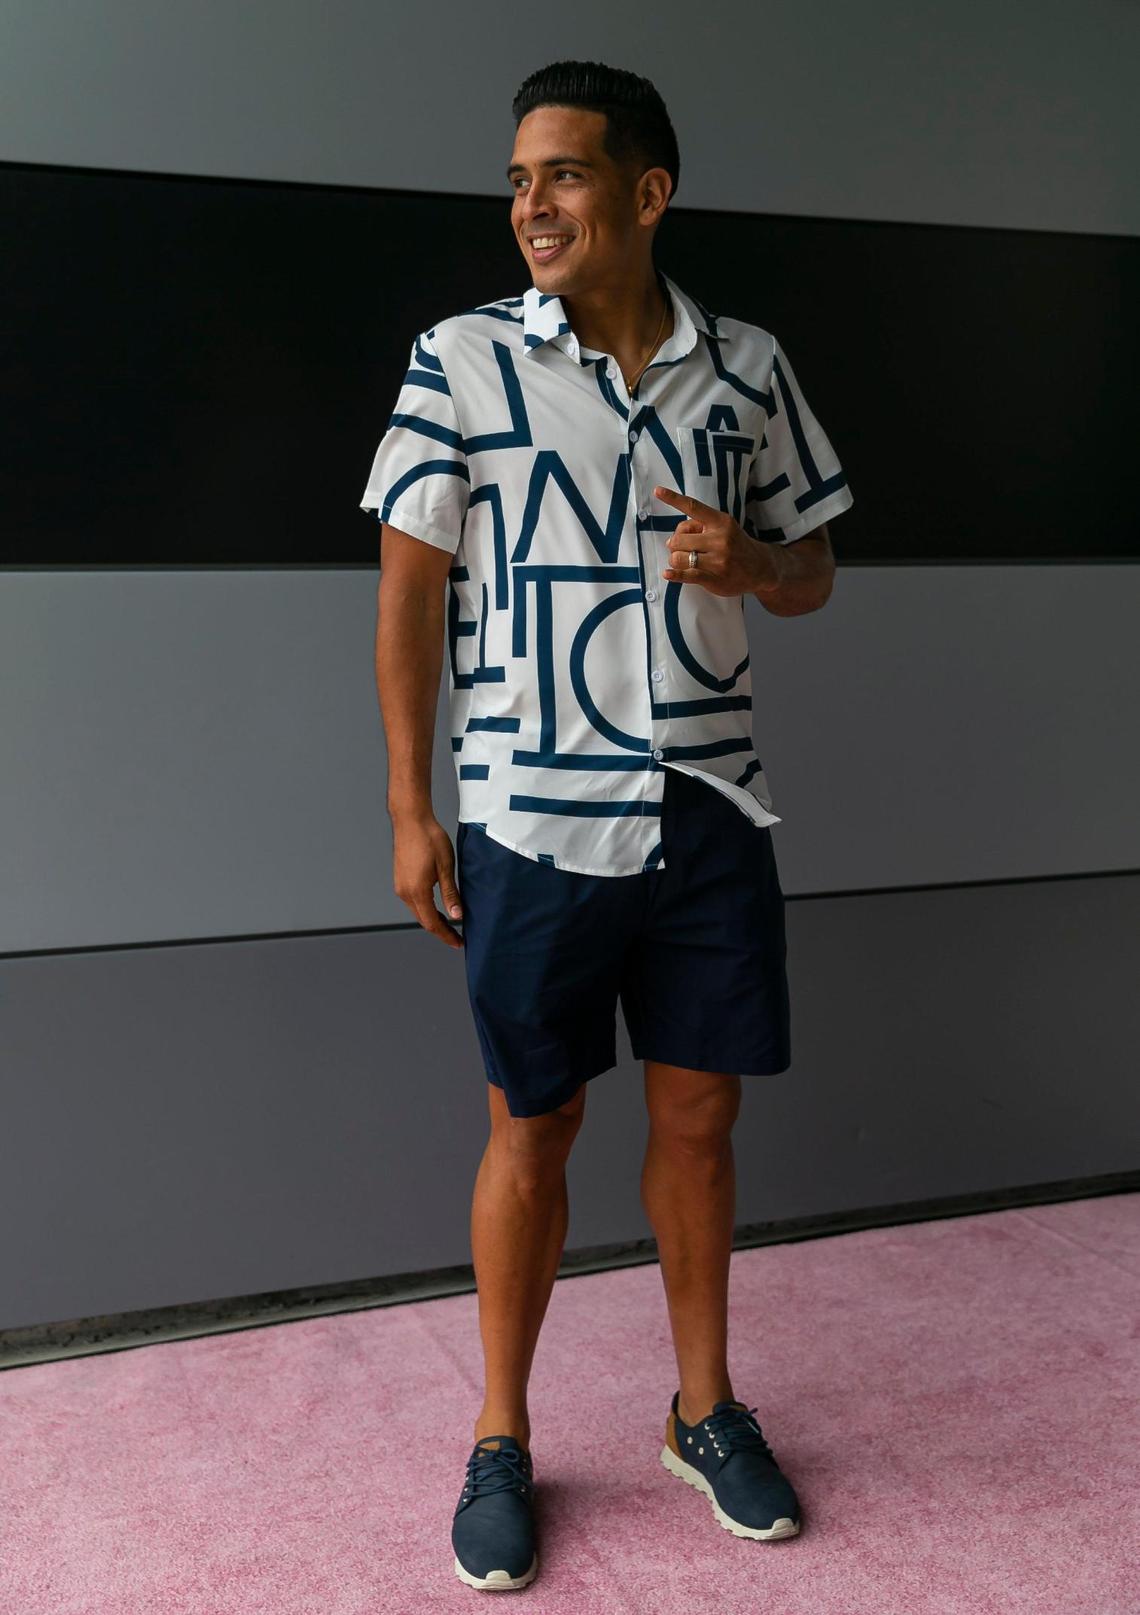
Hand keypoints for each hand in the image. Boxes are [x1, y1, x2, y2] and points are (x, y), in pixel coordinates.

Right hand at [391, 811, 463, 948]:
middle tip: (457, 937)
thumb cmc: (429, 838)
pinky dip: (426, 908)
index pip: (432, 923)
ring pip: (418, 911)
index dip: (446, 935)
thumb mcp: (446, 867)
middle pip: (423, 920)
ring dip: (433, 919)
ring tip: (450, 924)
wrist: (411, 819)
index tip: (458, 943)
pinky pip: (413, 901)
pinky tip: (437, 907)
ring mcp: (400, 886)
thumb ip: (450, 894)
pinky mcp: (400, 879)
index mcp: (417, 891)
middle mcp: (404, 892)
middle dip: (441, 930)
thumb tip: (456, 916)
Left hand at [654, 485, 778, 597]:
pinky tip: (668, 573)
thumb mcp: (723, 528)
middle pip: (678, 539)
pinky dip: (674, 574)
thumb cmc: (735, 545)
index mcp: (721, 521)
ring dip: (675, 559)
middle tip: (681, 548)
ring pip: (679, 557)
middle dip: (674, 544)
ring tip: (682, 561)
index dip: (673, 499)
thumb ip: (698, 527)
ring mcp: (718, 560)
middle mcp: (720, 539)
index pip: (693, 507)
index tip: (657, 491)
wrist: (761, 568)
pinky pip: (687, 576)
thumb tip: (672, 538)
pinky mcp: (714, 578)